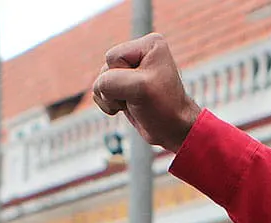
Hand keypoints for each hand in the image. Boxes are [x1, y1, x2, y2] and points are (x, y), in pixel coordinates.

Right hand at [92, 35, 201, 152]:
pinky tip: (127, 106)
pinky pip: (100, 91)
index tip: (145, 87)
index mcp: (149, 44)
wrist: (172, 129)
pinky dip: (109, 103)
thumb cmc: (162, 107)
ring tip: (135, 102)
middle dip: (116, 89)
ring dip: (113, 98)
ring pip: (100, 81)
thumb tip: (98, 88)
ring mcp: (129, 69)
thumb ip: (110, 81)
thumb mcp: (139, 88)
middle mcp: (139, 52)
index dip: (123, 77)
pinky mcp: (123, 84)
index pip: (113, 57)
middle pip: (105, 69)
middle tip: (139, 98)